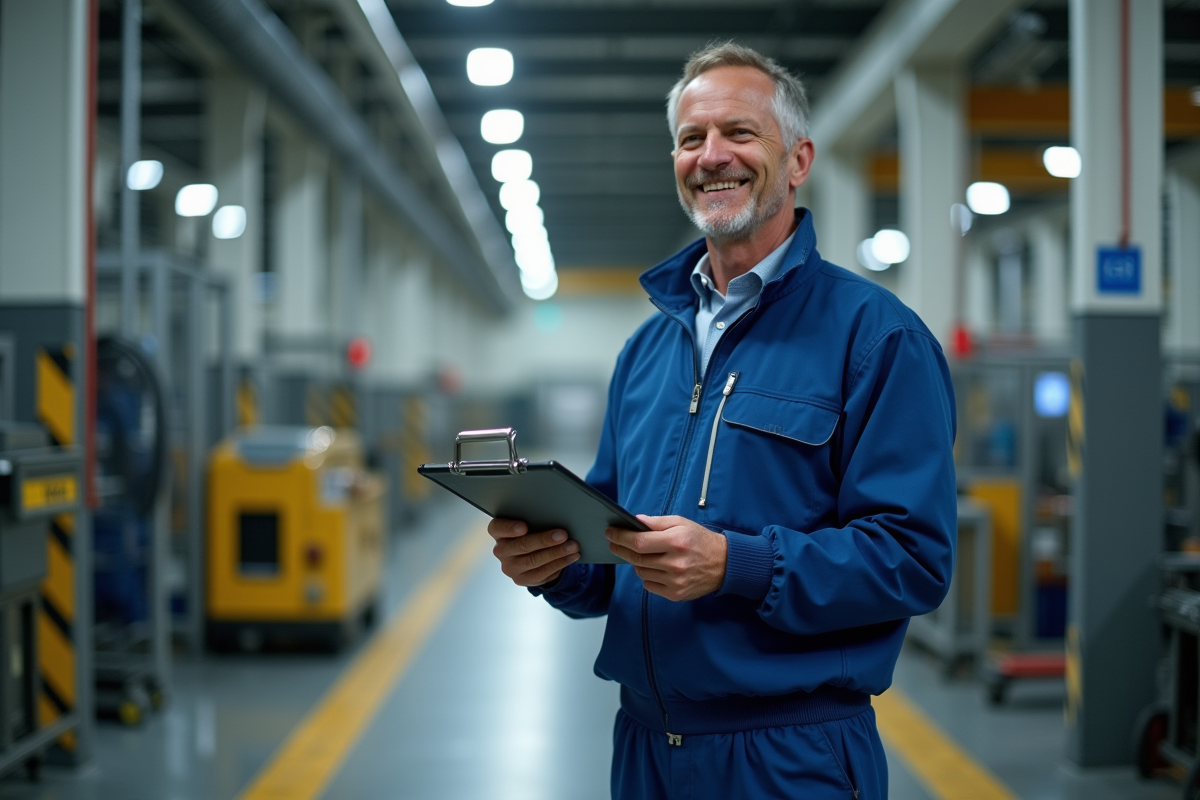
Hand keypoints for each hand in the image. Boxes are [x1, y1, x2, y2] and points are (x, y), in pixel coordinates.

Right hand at [487, 518, 580, 586]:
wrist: (530, 556)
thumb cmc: (530, 532)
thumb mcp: (528, 523)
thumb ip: (534, 519)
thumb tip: (556, 516)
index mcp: (498, 532)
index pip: (498, 528)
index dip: (509, 528)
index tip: (524, 527)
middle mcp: (501, 550)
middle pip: (522, 545)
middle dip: (544, 540)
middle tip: (563, 535)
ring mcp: (510, 567)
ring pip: (534, 560)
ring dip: (557, 553)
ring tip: (572, 546)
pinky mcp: (521, 579)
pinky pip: (542, 572)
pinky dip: (559, 563)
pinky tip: (571, 557)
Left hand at [606, 515, 727, 600]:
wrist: (724, 564)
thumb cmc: (700, 540)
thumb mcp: (681, 523)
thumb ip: (656, 522)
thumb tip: (634, 521)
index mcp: (676, 542)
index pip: (639, 542)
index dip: (621, 537)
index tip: (610, 533)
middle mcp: (675, 564)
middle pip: (637, 559)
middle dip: (621, 549)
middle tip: (613, 543)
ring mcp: (676, 581)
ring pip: (641, 572)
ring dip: (636, 563)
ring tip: (641, 554)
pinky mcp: (676, 594)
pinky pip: (650, 585)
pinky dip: (647, 575)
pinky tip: (654, 567)